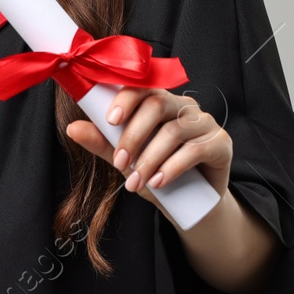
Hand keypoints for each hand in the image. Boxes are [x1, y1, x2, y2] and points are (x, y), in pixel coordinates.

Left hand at [65, 87, 231, 213]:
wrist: (193, 206)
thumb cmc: (157, 175)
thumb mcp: (127, 161)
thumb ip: (103, 143)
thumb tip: (73, 129)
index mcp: (161, 101)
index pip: (142, 87)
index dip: (125, 99)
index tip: (110, 121)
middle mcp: (184, 106)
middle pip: (157, 104)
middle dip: (133, 135)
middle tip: (119, 163)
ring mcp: (205, 123)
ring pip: (173, 130)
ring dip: (149, 158)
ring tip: (136, 183)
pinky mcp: (221, 144)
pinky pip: (196, 149)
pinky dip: (173, 167)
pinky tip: (159, 182)